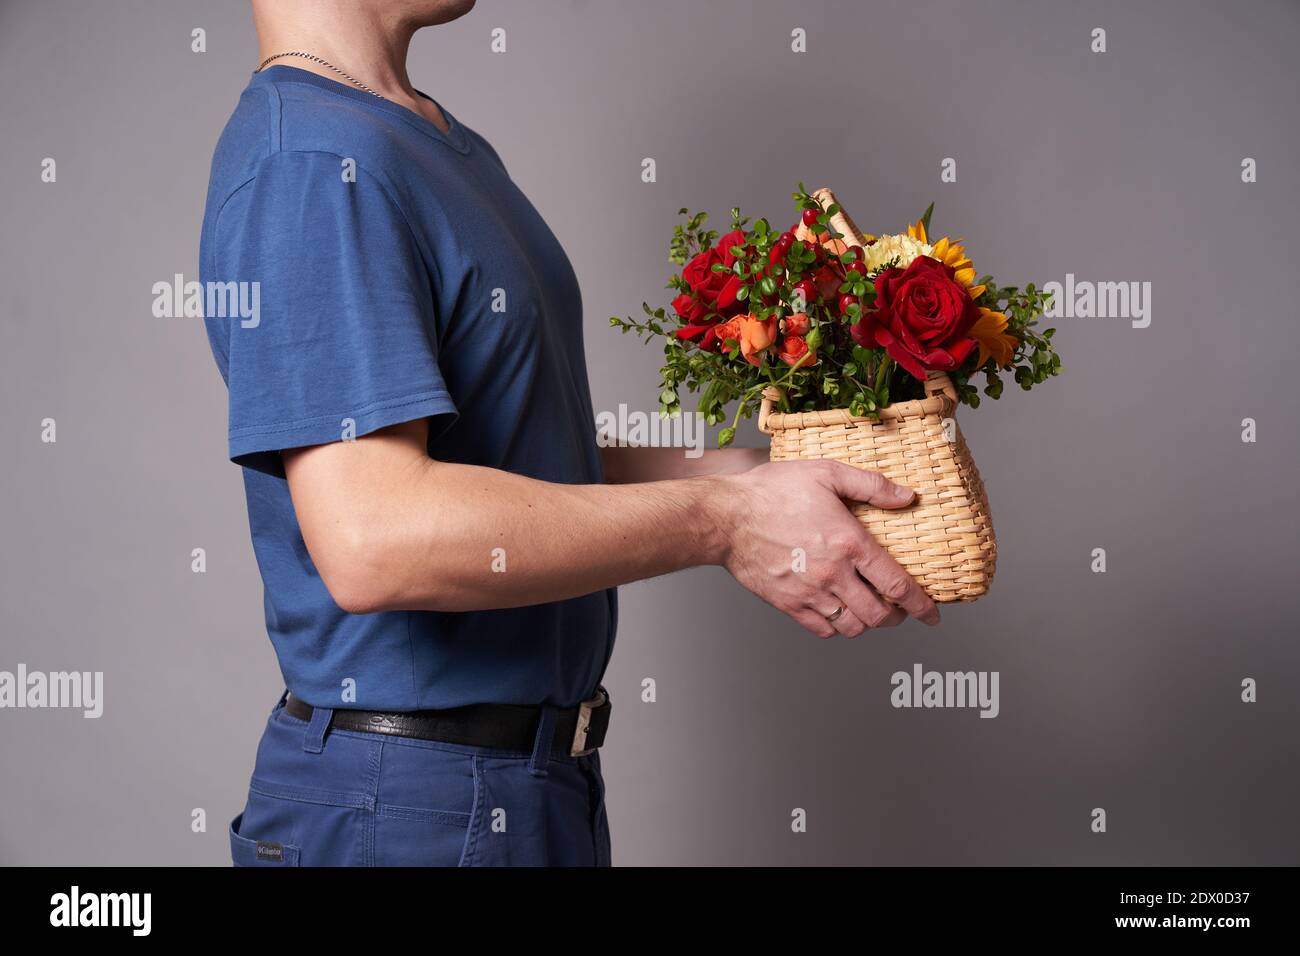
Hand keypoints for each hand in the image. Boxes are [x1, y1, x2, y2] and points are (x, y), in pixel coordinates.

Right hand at [712, 460, 939, 636]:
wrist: (726, 517)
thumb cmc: (772, 491)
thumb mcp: (826, 473)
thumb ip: (871, 485)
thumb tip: (907, 496)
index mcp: (849, 543)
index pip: (897, 585)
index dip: (922, 605)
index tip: (933, 614)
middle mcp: (833, 574)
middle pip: (879, 615)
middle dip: (898, 617)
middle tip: (902, 611)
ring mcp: (809, 593)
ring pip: (853, 627)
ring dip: (868, 623)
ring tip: (871, 612)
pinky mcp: (788, 604)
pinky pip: (823, 630)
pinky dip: (838, 627)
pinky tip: (839, 613)